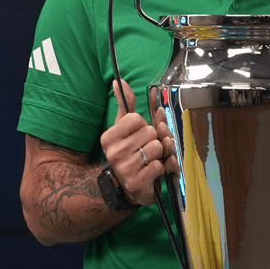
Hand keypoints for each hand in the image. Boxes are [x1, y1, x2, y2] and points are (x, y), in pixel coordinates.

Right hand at [98, 79, 177, 206]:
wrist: (127, 187)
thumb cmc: (129, 153)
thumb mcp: (124, 128)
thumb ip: (125, 105)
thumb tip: (119, 81)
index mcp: (108, 137)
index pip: (136, 119)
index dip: (143, 125)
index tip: (138, 135)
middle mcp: (113, 152)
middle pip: (150, 132)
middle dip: (154, 140)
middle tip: (146, 149)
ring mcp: (124, 168)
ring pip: (157, 148)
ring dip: (159, 154)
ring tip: (150, 159)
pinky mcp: (136, 182)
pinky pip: (160, 166)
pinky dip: (161, 168)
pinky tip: (152, 171)